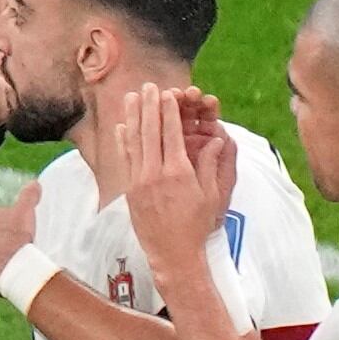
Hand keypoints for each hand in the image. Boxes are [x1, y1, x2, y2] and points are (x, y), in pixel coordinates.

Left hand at [115, 84, 234, 285]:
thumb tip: (216, 139)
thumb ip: (211, 164)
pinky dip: (123, 142)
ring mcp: (139, 182)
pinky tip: (122, 127)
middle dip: (149, 105)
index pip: (172, 132)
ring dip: (132, 117)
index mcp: (178, 171)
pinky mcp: (130, 191)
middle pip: (150, 131)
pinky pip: (125, 160)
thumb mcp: (211, 195)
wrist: (173, 254)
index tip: (167, 93)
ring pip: (134, 142)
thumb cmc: (197, 226)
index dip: (168, 110)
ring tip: (131, 97)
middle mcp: (155, 173)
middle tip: (148, 86)